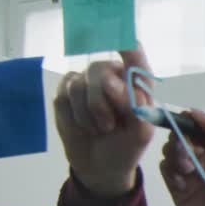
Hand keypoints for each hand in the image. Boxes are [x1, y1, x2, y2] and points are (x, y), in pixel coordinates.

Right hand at [53, 48, 153, 196]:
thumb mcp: (141, 133)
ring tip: (99, 129)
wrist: (100, 166)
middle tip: (109, 125)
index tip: (121, 38)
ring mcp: (87, 82)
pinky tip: (83, 126)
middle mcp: (112, 75)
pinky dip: (74, 117)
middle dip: (101, 101)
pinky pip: (63, 95)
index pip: (134, 55)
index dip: (126, 44)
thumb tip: (113, 83)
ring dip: (88, 115)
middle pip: (100, 69)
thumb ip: (136, 106)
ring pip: (79, 84)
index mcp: (136, 82)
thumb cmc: (126, 147)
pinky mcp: (66, 92)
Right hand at [159, 110, 204, 205]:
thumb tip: (195, 112)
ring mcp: (190, 174)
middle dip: (183, 139)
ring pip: (171, 151)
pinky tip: (184, 183)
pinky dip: (171, 171)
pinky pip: (166, 171)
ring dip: (177, 154)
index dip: (192, 121)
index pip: (201, 126)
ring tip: (190, 170)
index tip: (185, 120)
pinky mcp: (178, 190)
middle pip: (183, 136)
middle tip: (192, 152)